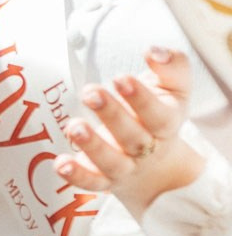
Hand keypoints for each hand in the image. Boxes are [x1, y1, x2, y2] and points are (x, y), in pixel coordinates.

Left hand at [57, 48, 206, 213]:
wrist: (160, 165)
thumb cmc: (158, 114)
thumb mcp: (173, 89)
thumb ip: (171, 66)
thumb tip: (155, 51)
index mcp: (165, 124)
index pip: (159, 115)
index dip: (141, 98)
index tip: (121, 78)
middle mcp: (145, 148)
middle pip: (132, 137)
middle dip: (111, 114)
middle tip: (90, 92)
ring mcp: (124, 166)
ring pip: (111, 162)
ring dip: (92, 146)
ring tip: (74, 126)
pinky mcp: (103, 180)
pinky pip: (92, 183)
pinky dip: (77, 176)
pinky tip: (61, 163)